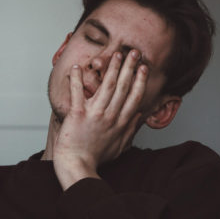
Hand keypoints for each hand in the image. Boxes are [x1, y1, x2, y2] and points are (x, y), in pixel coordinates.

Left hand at [53, 50, 147, 189]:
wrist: (77, 165)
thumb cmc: (96, 157)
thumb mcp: (119, 146)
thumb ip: (131, 129)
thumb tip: (140, 116)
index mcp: (120, 122)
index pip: (134, 97)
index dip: (140, 80)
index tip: (143, 68)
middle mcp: (110, 115)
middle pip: (123, 87)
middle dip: (130, 67)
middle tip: (134, 52)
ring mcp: (95, 114)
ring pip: (107, 86)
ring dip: (112, 68)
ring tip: (117, 54)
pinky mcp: (78, 114)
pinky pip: (77, 93)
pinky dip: (76, 79)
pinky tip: (77, 67)